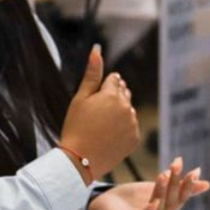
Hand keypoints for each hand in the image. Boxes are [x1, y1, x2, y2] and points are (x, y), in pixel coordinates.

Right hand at [59, 47, 139, 176]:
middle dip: (113, 97)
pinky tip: (108, 134)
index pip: (114, 79)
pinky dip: (122, 127)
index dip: (103, 87)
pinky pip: (131, 126)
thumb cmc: (75, 127)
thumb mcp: (80, 98)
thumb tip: (97, 50)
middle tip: (97, 112)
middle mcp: (126, 107)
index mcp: (112, 94)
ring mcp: (132, 124)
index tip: (94, 99)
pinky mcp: (134, 138)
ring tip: (102, 124)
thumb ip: (91, 74)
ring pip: (128, 109)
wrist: (79, 160)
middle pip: (123, 93)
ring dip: (119, 111)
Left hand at [87, 159, 209, 209]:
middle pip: (170, 202)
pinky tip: (153, 204)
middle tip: (177, 165)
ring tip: (163, 174)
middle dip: (175, 183)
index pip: (181, 197)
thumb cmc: (132, 201)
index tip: (194, 170)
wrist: (102, 209)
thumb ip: (177, 187)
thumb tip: (206, 183)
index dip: (188, 185)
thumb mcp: (157, 190)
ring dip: (161, 192)